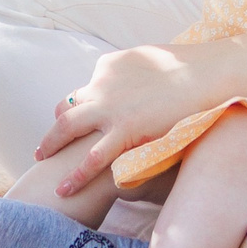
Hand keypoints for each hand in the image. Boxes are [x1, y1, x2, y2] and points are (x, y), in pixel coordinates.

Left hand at [31, 44, 207, 195]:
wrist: (204, 74)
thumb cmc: (186, 67)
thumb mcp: (147, 59)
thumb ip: (131, 71)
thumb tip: (130, 81)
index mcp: (108, 67)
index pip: (84, 91)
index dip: (77, 109)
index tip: (76, 125)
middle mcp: (102, 86)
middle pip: (65, 108)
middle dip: (53, 129)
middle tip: (43, 148)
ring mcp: (110, 108)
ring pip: (69, 129)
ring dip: (52, 146)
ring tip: (42, 163)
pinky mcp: (125, 131)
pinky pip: (93, 158)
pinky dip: (76, 174)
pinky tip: (63, 188)